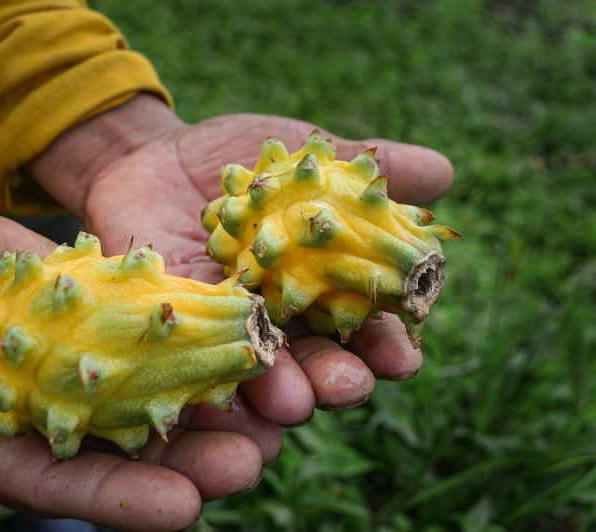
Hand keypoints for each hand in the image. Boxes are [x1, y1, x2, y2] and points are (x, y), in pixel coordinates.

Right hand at [0, 212, 269, 531]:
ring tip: (273, 399)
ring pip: (154, 382)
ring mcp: (78, 358)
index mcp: (1, 450)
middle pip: (131, 444)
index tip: (183, 510)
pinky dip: (188, 320)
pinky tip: (238, 319)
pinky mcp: (94, 305)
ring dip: (210, 391)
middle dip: (193, 454)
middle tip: (256, 457)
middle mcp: (52, 414)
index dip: (124, 501)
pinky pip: (146, 316)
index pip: (70, 489)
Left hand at [31, 94, 453, 432]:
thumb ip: (367, 164)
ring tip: (294, 402)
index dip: (385, 346)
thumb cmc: (234, 157)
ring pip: (259, 374)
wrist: (152, 156)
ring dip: (280, 392)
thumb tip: (444, 174)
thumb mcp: (301, 150)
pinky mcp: (179, 328)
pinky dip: (211, 380)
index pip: (362, 329)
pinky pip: (196, 361)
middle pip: (315, 363)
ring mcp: (227, 328)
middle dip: (336, 379)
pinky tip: (225, 394)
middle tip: (349, 386)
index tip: (403, 356)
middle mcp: (278, 319)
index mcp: (319, 287)